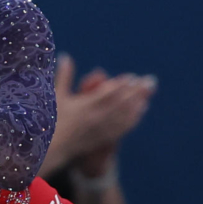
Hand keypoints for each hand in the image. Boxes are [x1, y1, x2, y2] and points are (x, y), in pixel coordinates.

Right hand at [41, 54, 154, 173]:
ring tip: (148, 93)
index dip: (121, 86)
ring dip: (138, 104)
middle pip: (121, 104)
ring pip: (124, 116)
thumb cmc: (51, 119)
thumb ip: (64, 76)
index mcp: (85, 107)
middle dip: (137, 92)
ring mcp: (101, 129)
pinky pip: (122, 128)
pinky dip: (133, 118)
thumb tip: (66, 56)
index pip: (107, 94)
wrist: (52, 148)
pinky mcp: (104, 138)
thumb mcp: (57, 96)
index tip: (132, 77)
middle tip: (151, 81)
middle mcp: (96, 118)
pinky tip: (141, 111)